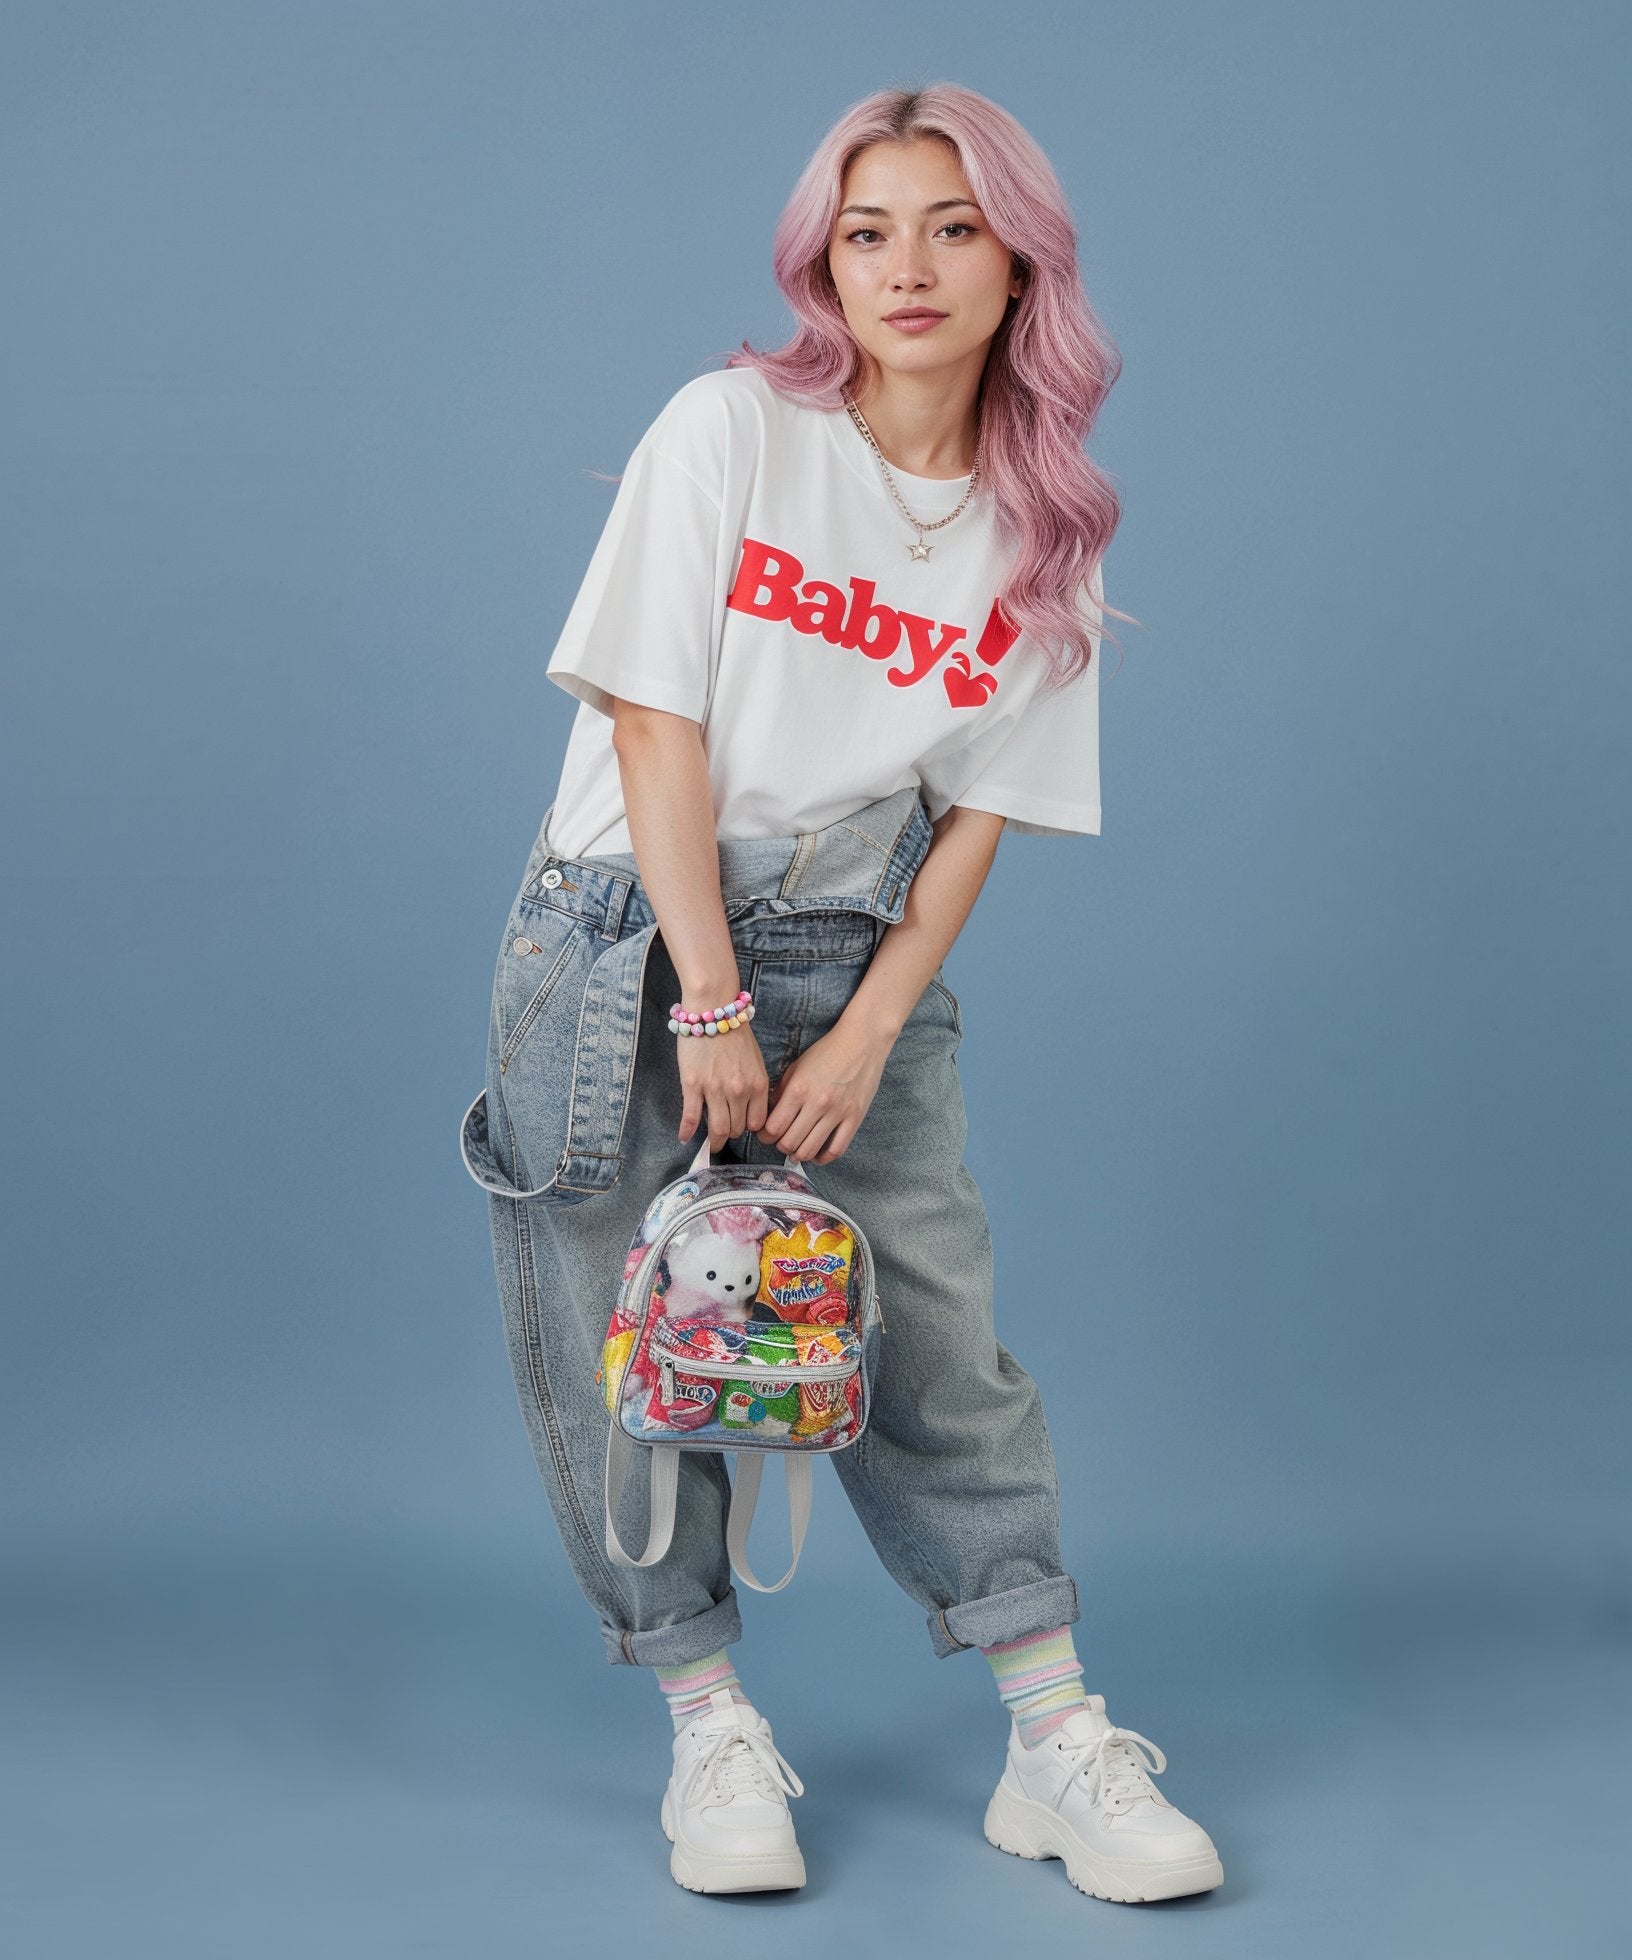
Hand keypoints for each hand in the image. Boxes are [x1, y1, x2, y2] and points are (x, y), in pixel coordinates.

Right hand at [676, 1022, 771, 1152]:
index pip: (757, 1123)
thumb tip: (751, 1107)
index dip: (749, 1127)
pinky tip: (684, 1138)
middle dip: (732, 1133)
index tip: (742, 1126)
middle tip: (724, 1132)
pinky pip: (690, 1117)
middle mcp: (739, 1092)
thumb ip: (755, 1085)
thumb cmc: (735, 1033)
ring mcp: (715, 1090)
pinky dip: (686, 1131)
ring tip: (711, 1143)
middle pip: (737, 1129)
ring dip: (714, 1140)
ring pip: (717, 1129)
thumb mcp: (756, 1061)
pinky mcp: (692, 1086)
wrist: (713, 1010)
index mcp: (758, 1085)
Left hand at [754, 1017, 891, 1165]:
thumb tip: (770, 1116)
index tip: (765, 1135)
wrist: (862, 1042)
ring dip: (798, 1154)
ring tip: (796, 1150)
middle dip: (779, 1146)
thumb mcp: (797, 1067)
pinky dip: (823, 1158)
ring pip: (810, 1150)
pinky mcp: (855, 1118)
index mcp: (798, 1089)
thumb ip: (781, 1092)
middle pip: (789, 1142)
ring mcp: (838, 1113)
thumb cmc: (827, 1052)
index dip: (765, 1136)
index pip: (773, 1127)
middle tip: (779, 1142)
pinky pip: (836, 1149)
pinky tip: (816, 1155)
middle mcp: (816, 1104)